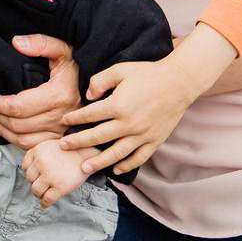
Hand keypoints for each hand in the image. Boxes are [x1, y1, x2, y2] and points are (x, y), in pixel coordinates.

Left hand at [0, 35, 79, 149]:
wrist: (98, 88)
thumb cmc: (77, 68)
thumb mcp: (62, 49)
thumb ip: (41, 43)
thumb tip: (18, 43)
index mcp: (59, 95)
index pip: (18, 107)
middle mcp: (61, 117)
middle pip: (18, 125)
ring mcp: (61, 131)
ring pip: (23, 139)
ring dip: (2, 130)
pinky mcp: (60, 139)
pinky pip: (32, 146)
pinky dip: (15, 140)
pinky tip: (6, 129)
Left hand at [23, 139, 93, 206]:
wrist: (87, 153)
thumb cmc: (71, 150)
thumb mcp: (49, 145)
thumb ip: (37, 154)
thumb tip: (26, 168)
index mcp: (37, 151)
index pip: (24, 167)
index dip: (28, 173)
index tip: (32, 178)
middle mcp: (41, 163)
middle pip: (29, 179)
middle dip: (33, 183)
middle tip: (38, 186)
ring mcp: (50, 176)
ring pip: (36, 190)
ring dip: (38, 194)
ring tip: (42, 195)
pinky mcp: (60, 187)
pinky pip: (47, 199)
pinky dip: (44, 203)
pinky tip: (45, 204)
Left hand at [58, 24, 233, 175]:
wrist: (178, 82)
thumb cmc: (148, 73)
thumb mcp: (120, 70)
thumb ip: (100, 80)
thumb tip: (88, 96)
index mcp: (118, 105)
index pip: (89, 115)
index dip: (74, 118)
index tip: (63, 121)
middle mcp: (128, 123)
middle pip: (97, 136)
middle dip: (78, 142)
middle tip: (63, 147)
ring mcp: (142, 134)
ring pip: (116, 153)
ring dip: (98, 161)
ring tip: (84, 167)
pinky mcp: (154, 140)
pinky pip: (138, 157)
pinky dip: (127, 165)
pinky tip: (116, 170)